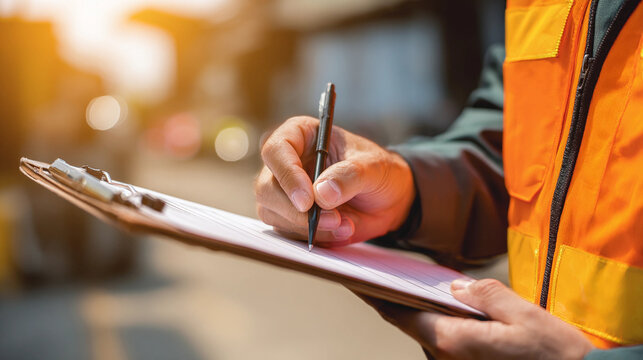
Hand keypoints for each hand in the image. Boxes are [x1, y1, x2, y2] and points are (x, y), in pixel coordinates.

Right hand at [254, 116, 414, 246]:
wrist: (389, 199)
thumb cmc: (378, 171)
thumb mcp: (373, 166)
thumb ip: (349, 176)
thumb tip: (321, 194)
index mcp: (300, 135)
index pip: (276, 150)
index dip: (287, 175)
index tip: (307, 199)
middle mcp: (286, 163)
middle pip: (266, 187)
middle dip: (296, 210)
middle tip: (332, 218)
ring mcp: (284, 192)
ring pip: (272, 213)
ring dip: (307, 227)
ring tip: (344, 224)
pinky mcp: (290, 218)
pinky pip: (288, 233)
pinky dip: (314, 237)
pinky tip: (342, 230)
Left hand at [358, 279, 594, 359]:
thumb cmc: (553, 354)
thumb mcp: (523, 315)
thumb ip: (485, 294)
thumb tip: (456, 287)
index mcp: (453, 342)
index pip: (399, 314)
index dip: (374, 294)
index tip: (354, 278)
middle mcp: (447, 357)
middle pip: (407, 322)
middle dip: (389, 297)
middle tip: (372, 273)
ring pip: (422, 331)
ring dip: (409, 308)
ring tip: (399, 280)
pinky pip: (439, 338)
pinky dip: (429, 319)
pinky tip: (434, 302)